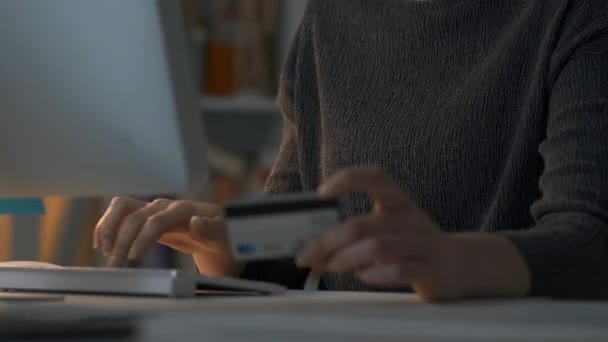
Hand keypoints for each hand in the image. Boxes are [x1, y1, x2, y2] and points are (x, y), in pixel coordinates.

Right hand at [94, 197, 234, 271]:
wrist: (221, 235)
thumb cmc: (225, 237)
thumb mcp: (226, 237)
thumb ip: (213, 230)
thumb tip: (196, 221)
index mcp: (185, 211)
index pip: (157, 220)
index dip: (143, 237)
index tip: (133, 257)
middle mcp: (166, 206)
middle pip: (135, 215)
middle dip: (122, 241)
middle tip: (115, 266)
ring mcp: (154, 209)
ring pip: (122, 207)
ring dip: (108, 229)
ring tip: (105, 253)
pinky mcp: (146, 216)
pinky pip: (121, 213)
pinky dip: (108, 226)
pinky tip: (102, 245)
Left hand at [296, 166, 465, 301]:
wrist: (462, 265)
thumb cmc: (412, 245)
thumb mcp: (388, 231)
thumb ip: (353, 238)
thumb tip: (310, 252)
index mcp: (398, 202)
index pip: (375, 176)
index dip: (348, 179)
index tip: (321, 193)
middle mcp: (411, 218)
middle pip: (363, 224)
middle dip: (328, 240)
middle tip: (306, 254)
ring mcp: (423, 244)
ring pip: (378, 247)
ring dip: (347, 257)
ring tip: (330, 266)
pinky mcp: (432, 271)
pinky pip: (401, 271)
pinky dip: (376, 274)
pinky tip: (363, 277)